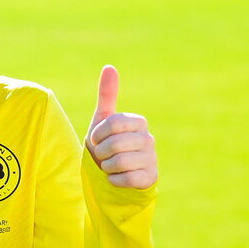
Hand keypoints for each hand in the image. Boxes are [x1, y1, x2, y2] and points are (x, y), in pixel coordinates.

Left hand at [86, 65, 156, 188]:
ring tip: (110, 166)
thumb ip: (107, 95)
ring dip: (107, 167)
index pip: (113, 123)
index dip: (98, 134)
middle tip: (103, 155)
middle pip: (115, 144)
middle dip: (101, 153)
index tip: (96, 140)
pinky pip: (127, 179)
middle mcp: (149, 139)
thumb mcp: (103, 120)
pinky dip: (114, 180)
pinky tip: (117, 178)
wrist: (111, 175)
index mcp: (138, 122)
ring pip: (120, 162)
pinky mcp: (150, 178)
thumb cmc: (106, 145)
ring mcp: (152, 159)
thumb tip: (109, 67)